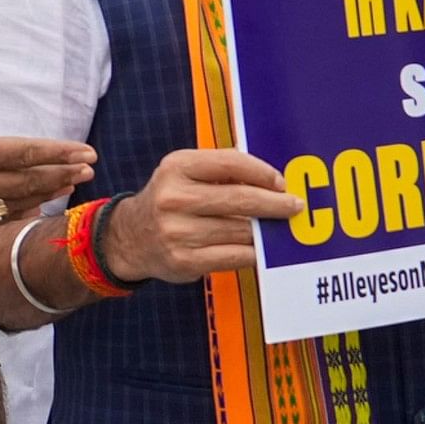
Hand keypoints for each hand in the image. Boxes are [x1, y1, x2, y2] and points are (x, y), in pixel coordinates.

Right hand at [0, 72, 93, 229]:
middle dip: (62, 173)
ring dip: (46, 193)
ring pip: (15, 203)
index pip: (23, 153)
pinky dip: (17, 212)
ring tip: (69, 186)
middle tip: (89, 169)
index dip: (57, 152)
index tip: (84, 151)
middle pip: (28, 181)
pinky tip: (31, 207)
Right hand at [103, 148, 300, 282]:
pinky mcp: (184, 260)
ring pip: (242, 231)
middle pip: (240, 199)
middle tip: (295, 207)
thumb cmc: (171, 200)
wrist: (130, 238)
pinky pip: (236, 256)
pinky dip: (253, 253)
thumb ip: (222, 170)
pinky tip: (259, 248)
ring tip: (275, 229)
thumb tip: (272, 181)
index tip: (281, 183)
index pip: (231, 163)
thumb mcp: (184, 173)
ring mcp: (177, 231)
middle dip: (275, 204)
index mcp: (176, 167)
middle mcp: (173, 198)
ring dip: (265, 231)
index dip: (262, 173)